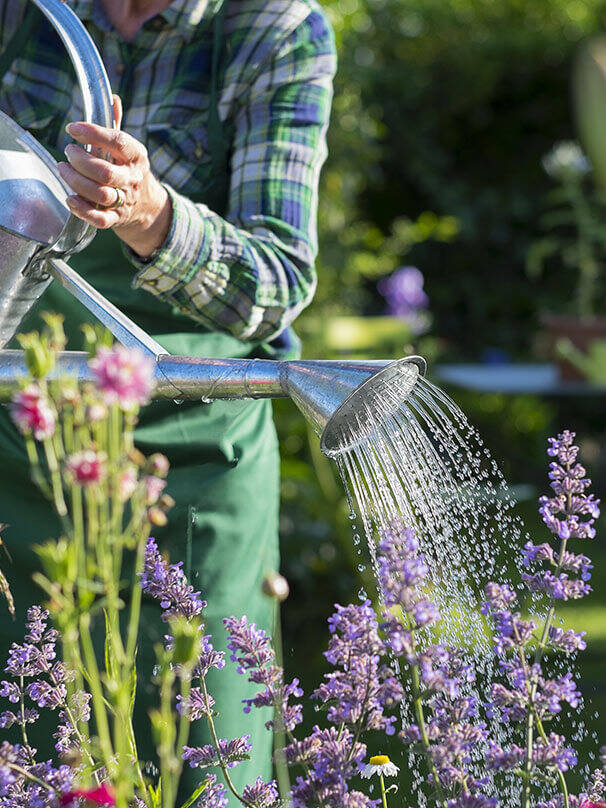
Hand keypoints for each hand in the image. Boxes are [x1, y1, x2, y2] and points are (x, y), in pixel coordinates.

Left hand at [58, 96, 171, 258]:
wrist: (147, 205)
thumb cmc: (128, 169)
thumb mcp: (127, 147)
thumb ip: (116, 124)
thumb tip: (112, 97)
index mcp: (136, 156)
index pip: (118, 142)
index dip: (94, 134)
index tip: (73, 128)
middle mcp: (132, 179)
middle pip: (105, 172)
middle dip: (80, 161)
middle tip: (68, 151)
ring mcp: (125, 200)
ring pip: (99, 194)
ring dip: (76, 181)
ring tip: (63, 168)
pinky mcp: (116, 218)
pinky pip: (100, 219)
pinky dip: (82, 210)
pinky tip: (70, 198)